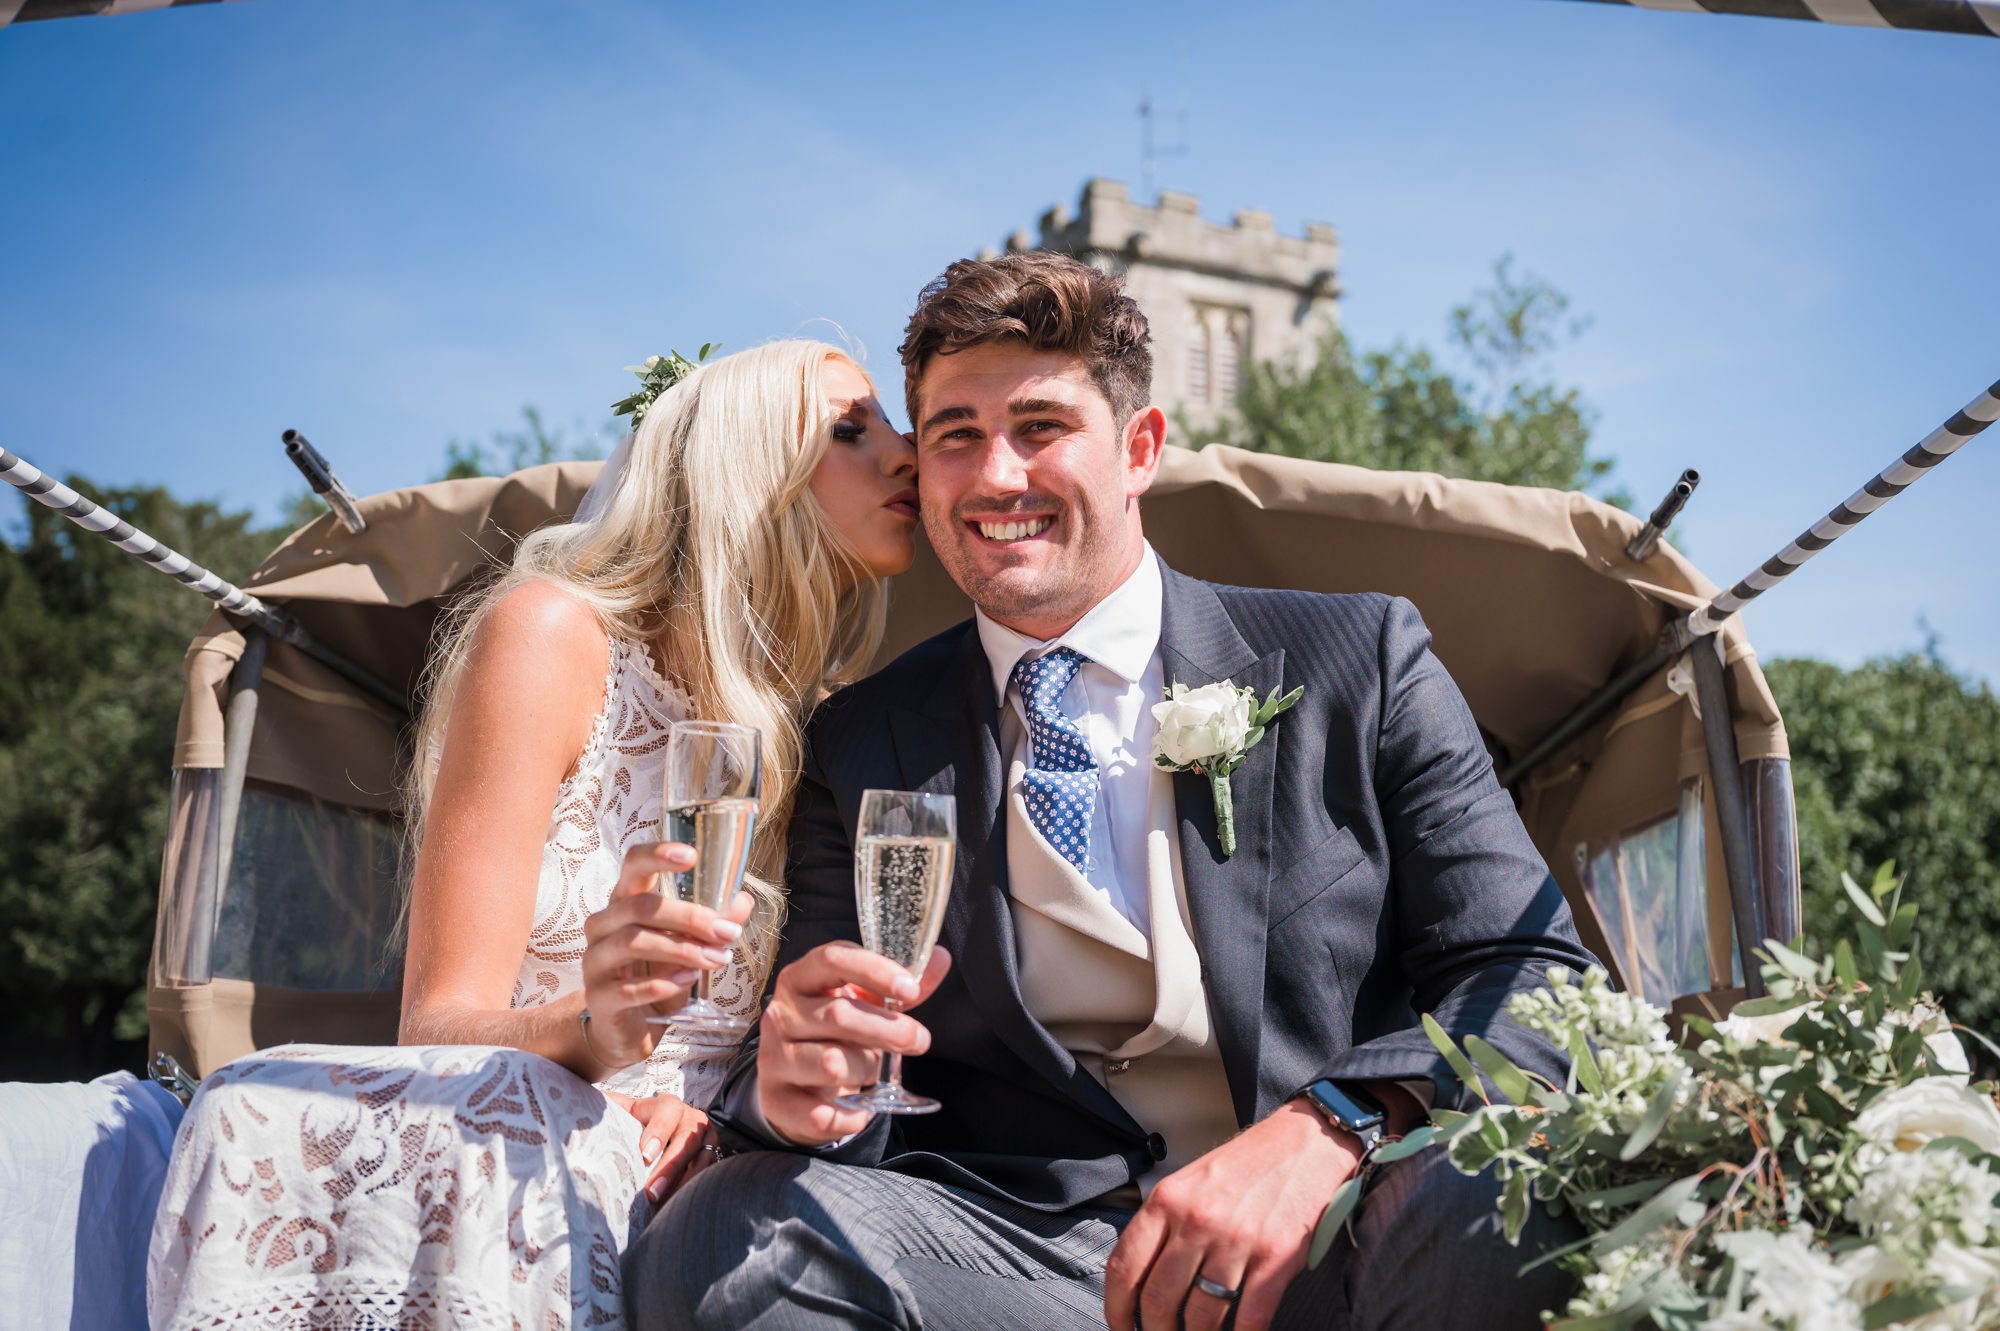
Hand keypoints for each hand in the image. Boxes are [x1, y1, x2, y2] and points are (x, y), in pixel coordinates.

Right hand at [579, 841, 754, 1074]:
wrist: (630, 1028)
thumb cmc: (657, 976)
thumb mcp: (689, 947)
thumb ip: (713, 924)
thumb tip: (742, 901)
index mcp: (625, 902)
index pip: (633, 865)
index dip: (657, 855)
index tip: (691, 855)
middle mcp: (603, 926)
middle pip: (639, 906)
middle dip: (689, 917)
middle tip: (728, 933)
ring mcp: (595, 961)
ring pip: (632, 943)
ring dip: (681, 950)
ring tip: (715, 960)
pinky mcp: (598, 998)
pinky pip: (627, 988)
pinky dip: (662, 983)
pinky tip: (687, 981)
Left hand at [605, 1091, 716, 1205]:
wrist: (650, 1137)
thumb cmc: (629, 1127)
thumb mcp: (616, 1113)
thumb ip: (600, 1110)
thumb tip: (572, 1115)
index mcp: (665, 1105)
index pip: (668, 1110)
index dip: (658, 1131)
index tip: (644, 1156)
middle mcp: (690, 1118)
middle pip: (688, 1138)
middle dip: (671, 1167)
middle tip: (652, 1193)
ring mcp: (705, 1138)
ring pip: (703, 1158)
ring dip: (685, 1182)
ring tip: (665, 1204)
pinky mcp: (710, 1158)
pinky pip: (707, 1175)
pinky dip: (693, 1190)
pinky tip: (676, 1207)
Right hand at [756, 940, 952, 1145]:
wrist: (798, 1085)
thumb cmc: (837, 1033)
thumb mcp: (864, 1003)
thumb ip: (900, 985)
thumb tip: (940, 959)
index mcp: (802, 978)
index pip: (833, 959)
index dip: (875, 970)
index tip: (910, 990)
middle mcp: (780, 1014)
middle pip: (838, 1014)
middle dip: (889, 1029)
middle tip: (919, 1040)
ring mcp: (774, 1057)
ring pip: (832, 1063)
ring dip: (868, 1070)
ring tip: (875, 1072)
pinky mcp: (776, 1100)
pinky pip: (821, 1113)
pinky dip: (851, 1115)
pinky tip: (859, 1109)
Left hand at [1103, 1100, 1363, 1330]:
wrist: (1306, 1143)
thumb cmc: (1246, 1166)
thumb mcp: (1190, 1182)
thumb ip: (1164, 1226)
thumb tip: (1141, 1280)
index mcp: (1168, 1201)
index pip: (1125, 1267)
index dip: (1116, 1308)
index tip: (1121, 1325)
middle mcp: (1197, 1221)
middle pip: (1159, 1300)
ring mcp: (1237, 1240)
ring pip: (1201, 1316)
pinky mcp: (1275, 1258)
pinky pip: (1249, 1317)